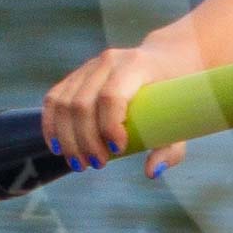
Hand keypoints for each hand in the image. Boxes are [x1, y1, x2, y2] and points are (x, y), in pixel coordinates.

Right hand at [43, 30, 203, 175]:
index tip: (117, 149)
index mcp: (137, 65)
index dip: (109, 126)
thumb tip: (151, 172)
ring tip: (80, 163)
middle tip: (97, 164)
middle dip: (85, 140)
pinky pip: (54, 99)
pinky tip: (58, 147)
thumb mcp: (181, 118)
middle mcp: (109, 61)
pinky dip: (52, 126)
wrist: (166, 60)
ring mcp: (90, 66)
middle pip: (82, 104)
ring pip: (63, 103)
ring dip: (67, 139)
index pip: (112, 96)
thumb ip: (170, 148)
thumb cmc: (174, 94)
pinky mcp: (77, 75)